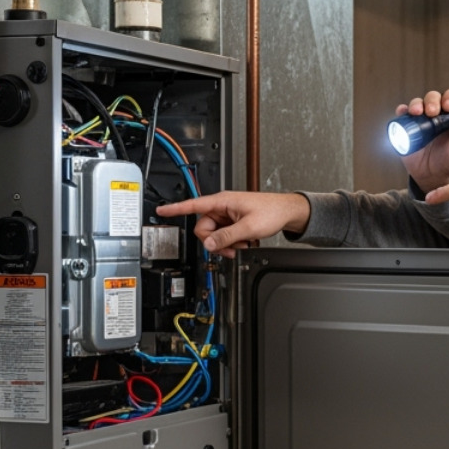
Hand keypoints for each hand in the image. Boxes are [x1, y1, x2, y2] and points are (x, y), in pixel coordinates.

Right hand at [155, 191, 310, 257]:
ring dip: (225, 243)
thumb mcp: (248, 228)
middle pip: (203, 228)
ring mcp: (227, 215)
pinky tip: (244, 241)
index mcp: (222, 202)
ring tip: (242, 243)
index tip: (161, 211)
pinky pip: (223, 236)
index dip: (175, 209)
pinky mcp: (233, 222)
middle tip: (231, 247)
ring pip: (214, 235)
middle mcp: (222, 207)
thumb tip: (208, 244)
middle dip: (215, 241)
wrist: (287, 213)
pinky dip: (232, 242)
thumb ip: (226, 237)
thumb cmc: (272, 212)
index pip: (193, 205)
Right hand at [398, 87, 448, 189]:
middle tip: (432, 112)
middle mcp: (436, 114)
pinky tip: (403, 113)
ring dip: (416, 104)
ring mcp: (421, 119)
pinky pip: (402, 115)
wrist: (432, 176)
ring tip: (416, 112)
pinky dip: (401, 111)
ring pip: (417, 103)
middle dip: (432, 101)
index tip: (448, 107)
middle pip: (433, 97)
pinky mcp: (407, 127)